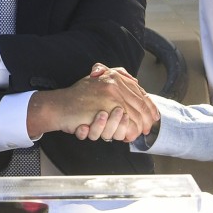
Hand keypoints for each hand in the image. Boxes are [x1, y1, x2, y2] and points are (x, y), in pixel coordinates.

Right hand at [29, 63, 159, 140]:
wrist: (59, 106)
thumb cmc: (76, 97)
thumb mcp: (97, 80)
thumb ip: (115, 77)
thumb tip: (135, 80)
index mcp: (114, 77)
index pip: (139, 92)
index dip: (149, 105)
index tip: (154, 115)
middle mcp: (114, 85)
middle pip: (139, 105)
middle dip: (146, 119)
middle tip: (147, 129)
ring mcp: (109, 97)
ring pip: (133, 116)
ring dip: (135, 128)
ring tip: (135, 134)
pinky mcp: (104, 111)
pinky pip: (122, 125)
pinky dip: (126, 132)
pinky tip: (125, 136)